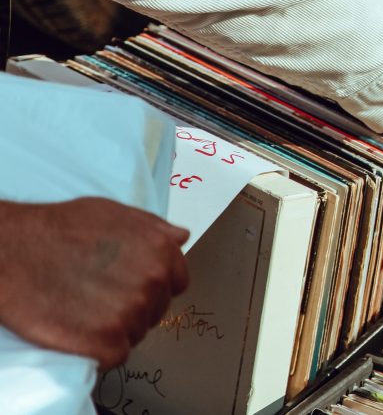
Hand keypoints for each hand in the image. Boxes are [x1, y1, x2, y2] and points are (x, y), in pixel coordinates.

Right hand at [0, 198, 189, 368]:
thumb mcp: (114, 213)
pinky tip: (80, 332)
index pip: (176, 284)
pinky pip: (115, 355)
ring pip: (136, 333)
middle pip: (155, 311)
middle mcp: (152, 283)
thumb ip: (153, 228)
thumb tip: (181, 238)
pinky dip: (99, 350)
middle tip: (98, 298)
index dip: (153, 287)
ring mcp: (130, 314)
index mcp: (161, 252)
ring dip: (115, 329)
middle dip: (133, 307)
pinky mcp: (104, 342)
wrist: (12, 251)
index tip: (129, 286)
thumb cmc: (59, 228)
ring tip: (84, 312)